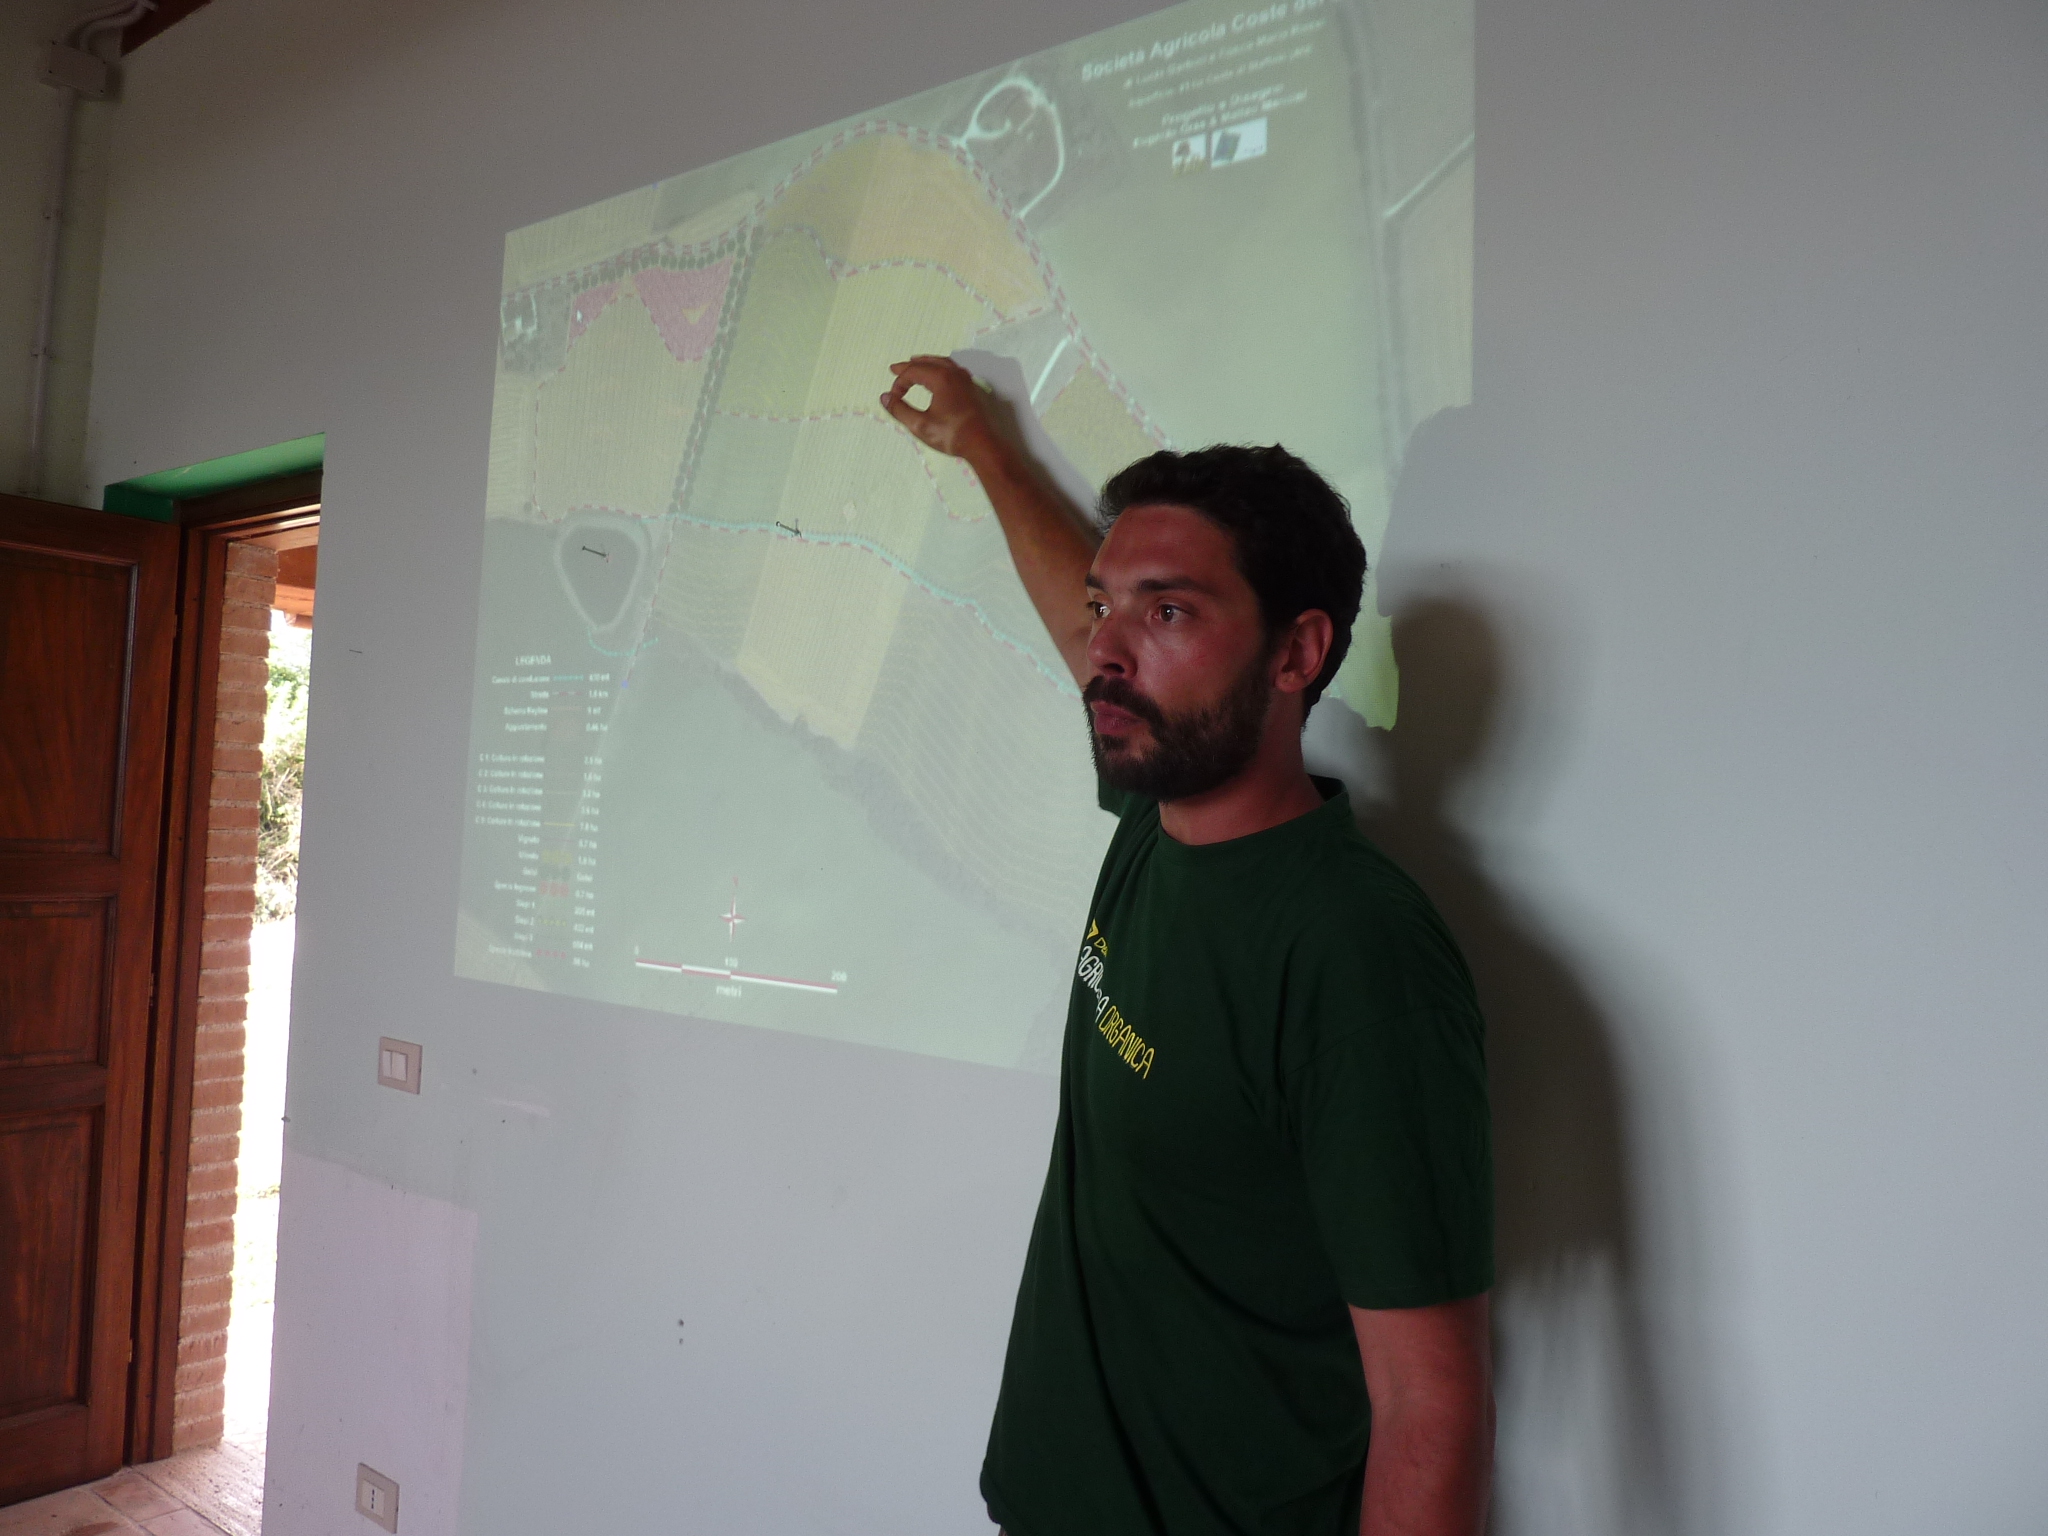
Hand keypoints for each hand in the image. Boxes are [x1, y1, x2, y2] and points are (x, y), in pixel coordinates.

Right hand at [880, 355, 1001, 459]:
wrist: (982, 444)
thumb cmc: (952, 435)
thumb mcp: (920, 425)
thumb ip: (899, 410)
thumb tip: (884, 397)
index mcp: (941, 378)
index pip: (913, 372)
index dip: (899, 383)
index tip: (893, 398)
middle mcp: (954, 373)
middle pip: (927, 363)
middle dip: (910, 366)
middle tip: (895, 368)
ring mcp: (965, 379)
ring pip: (942, 363)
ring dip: (926, 363)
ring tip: (915, 364)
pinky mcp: (972, 388)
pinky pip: (953, 369)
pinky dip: (940, 367)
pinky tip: (938, 374)